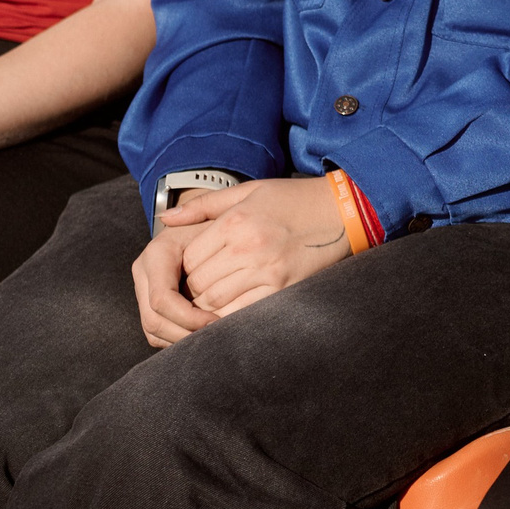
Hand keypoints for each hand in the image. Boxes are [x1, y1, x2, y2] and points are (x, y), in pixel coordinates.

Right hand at [131, 216, 220, 347]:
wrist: (203, 226)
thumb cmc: (218, 222)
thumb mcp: (216, 215)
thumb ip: (201, 209)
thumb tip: (167, 217)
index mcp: (157, 253)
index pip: (161, 298)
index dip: (187, 317)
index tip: (216, 322)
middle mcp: (144, 273)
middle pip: (154, 320)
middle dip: (184, 334)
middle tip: (216, 338)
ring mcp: (144, 290)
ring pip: (153, 330)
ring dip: (182, 341)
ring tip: (212, 340)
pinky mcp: (150, 303)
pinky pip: (157, 332)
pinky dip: (178, 339)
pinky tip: (203, 338)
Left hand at [160, 176, 351, 318]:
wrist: (343, 211)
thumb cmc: (293, 199)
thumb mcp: (249, 191)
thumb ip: (205, 205)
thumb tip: (166, 220)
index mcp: (235, 222)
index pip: (190, 258)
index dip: (186, 268)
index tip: (195, 269)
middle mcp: (247, 247)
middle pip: (199, 284)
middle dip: (194, 291)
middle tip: (201, 289)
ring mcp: (267, 270)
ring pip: (215, 303)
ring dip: (209, 306)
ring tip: (216, 299)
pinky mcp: (284, 288)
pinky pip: (242, 313)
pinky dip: (230, 316)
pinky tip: (233, 309)